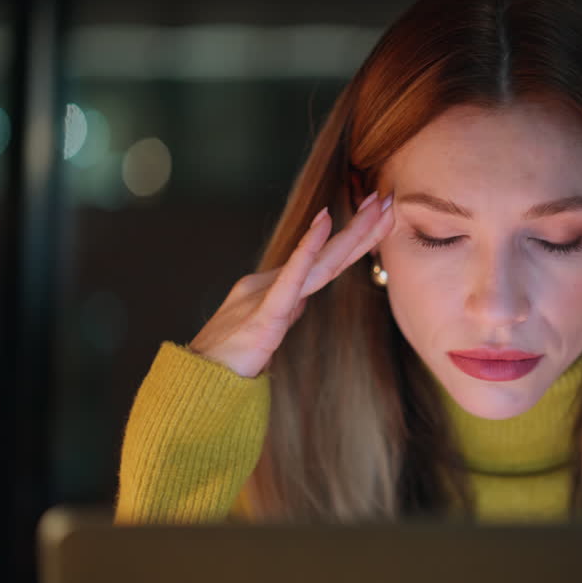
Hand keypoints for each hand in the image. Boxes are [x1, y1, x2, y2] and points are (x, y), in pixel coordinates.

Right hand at [188, 191, 395, 376]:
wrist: (194, 385)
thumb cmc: (223, 362)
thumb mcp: (262, 332)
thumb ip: (281, 312)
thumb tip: (302, 302)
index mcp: (274, 292)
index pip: (324, 263)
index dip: (354, 240)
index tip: (379, 217)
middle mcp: (272, 286)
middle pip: (328, 256)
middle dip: (361, 227)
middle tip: (386, 197)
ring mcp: (267, 298)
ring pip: (319, 262)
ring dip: (350, 233)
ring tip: (373, 206)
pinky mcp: (264, 317)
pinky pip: (291, 280)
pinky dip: (307, 250)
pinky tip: (323, 223)